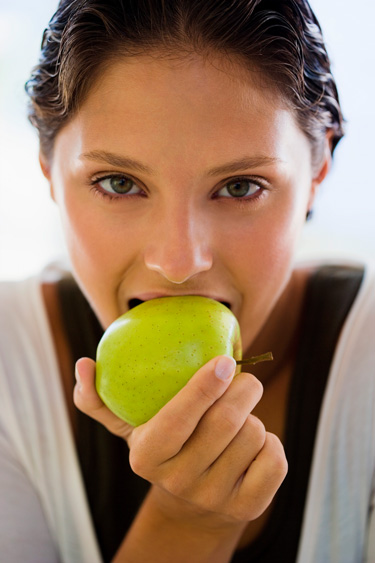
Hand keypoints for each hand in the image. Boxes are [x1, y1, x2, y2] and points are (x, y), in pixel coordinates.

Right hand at [74, 355, 286, 526]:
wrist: (191, 506)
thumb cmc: (163, 446)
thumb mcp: (129, 425)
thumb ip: (100, 398)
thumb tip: (83, 365)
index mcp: (147, 456)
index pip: (179, 419)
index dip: (204, 387)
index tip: (222, 361)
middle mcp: (179, 482)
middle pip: (226, 422)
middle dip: (244, 389)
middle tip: (243, 378)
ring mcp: (214, 499)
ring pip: (254, 436)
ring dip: (253, 416)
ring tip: (238, 418)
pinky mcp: (248, 508)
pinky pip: (275, 460)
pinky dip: (271, 442)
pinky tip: (254, 444)